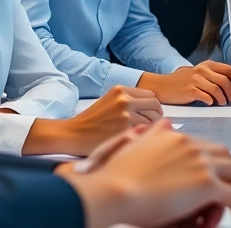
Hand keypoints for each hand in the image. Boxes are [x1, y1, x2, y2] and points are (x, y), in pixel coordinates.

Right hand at [25, 86, 161, 155]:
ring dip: (151, 128)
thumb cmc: (90, 122)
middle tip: (154, 126)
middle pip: (155, 105)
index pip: (150, 95)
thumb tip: (150, 109)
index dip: (153, 107)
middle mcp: (124, 98)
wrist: (73, 134)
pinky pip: (144, 131)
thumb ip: (127, 101)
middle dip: (157, 116)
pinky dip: (143, 136)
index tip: (153, 115)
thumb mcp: (108, 102)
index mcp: (120, 90)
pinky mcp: (125, 128)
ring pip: (152, 120)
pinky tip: (136, 140)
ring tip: (144, 135)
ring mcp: (125, 113)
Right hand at [57, 120, 230, 227]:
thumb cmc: (115, 176)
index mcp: (174, 135)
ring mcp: (200, 162)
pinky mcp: (206, 183)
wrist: (111, 188)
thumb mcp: (134, 146)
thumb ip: (152, 136)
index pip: (208, 147)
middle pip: (229, 158)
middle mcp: (191, 144)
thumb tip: (163, 123)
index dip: (223, 162)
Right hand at [139, 61, 230, 104]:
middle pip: (225, 80)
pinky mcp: (189, 90)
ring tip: (222, 103)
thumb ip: (214, 76)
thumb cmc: (183, 82)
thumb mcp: (199, 74)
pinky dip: (210, 101)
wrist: (162, 85)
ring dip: (222, 99)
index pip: (229, 70)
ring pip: (217, 89)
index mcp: (207, 65)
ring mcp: (195, 79)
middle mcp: (202, 70)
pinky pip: (205, 96)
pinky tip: (209, 103)